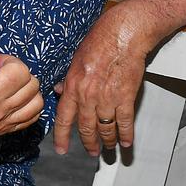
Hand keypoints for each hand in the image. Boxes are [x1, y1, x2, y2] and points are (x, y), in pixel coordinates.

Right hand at [0, 41, 42, 134]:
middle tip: (2, 72)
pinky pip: (33, 116)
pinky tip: (14, 96)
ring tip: (9, 84)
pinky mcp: (3, 130)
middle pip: (31, 86)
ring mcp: (0, 125)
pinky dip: (29, 104)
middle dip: (20, 74)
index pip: (21, 72)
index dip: (10, 62)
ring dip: (27, 89)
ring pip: (36, 102)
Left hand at [53, 14, 147, 156]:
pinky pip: (124, 122)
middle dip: (89, 143)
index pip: (63, 118)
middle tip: (92, 151)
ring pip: (105, 128)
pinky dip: (125, 135)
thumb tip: (59, 90)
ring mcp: (107, 98)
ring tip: (108, 147)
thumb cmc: (100, 41)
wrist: (123, 34)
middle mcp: (88, 96)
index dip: (61, 137)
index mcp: (73, 86)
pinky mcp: (125, 97)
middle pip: (86, 128)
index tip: (62, 149)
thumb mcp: (76, 60)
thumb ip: (68, 79)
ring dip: (107, 141)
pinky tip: (125, 142)